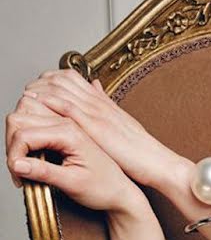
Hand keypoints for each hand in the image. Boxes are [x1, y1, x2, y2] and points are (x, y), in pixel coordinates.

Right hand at [5, 110, 145, 213]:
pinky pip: (34, 124)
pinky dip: (26, 140)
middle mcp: (67, 121)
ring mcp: (65, 123)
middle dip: (11, 146)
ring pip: (23, 119)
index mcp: (70, 131)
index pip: (23, 132)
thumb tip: (15, 163)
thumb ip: (44, 172)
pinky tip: (33, 159)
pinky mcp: (63, 130)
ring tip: (26, 168)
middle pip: (18, 119)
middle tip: (19, 174)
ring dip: (16, 143)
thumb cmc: (103, 188)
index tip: (18, 178)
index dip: (13, 155)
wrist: (122, 191)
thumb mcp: (73, 184)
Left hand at [21, 69, 183, 189]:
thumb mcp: (123, 124)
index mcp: (105, 103)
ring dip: (39, 89)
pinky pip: (69, 106)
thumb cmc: (142, 151)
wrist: (157, 162)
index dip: (50, 78)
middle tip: (26, 93)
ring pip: (62, 88)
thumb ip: (106, 105)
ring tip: (25, 98)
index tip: (38, 87)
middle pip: (63, 79)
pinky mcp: (97, 126)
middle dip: (39, 82)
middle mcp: (100, 103)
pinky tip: (36, 103)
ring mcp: (98, 112)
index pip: (72, 78)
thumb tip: (96, 87)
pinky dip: (50, 101)